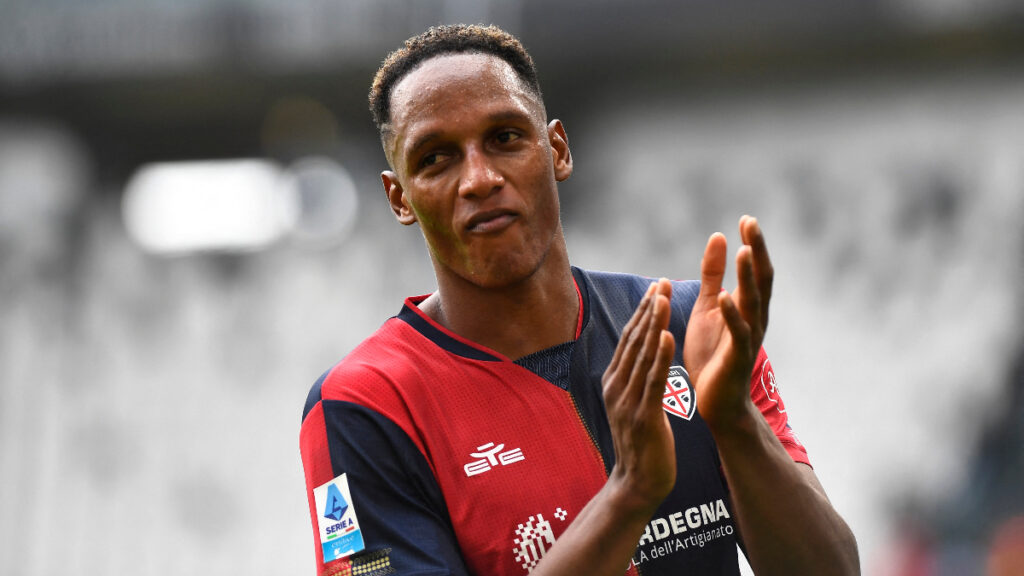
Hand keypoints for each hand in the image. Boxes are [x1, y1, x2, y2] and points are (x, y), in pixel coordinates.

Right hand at [601, 279, 676, 513]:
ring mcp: (627, 401)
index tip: (656, 287)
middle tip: (662, 282)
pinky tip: (668, 336)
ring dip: (654, 324)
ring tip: (664, 299)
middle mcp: (616, 386)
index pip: (629, 339)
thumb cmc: (642, 443)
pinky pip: (653, 380)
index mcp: (614, 381)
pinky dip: (660, 356)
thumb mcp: (633, 403)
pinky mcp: (643, 416)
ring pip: (642, 355)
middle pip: (634, 341)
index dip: (642, 312)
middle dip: (649, 310)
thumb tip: (644, 351)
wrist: (638, 483)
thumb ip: (636, 377)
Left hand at [684, 216, 773, 433]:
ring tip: (743, 250)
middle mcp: (755, 318)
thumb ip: (712, 274)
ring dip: (747, 276)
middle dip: (756, 251)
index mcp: (748, 305)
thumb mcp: (707, 307)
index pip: (754, 269)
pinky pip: (738, 332)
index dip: (753, 245)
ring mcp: (749, 337)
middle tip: (751, 223)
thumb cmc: (713, 353)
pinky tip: (723, 296)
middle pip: (761, 279)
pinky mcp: (737, 357)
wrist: (717, 401)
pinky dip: (732, 313)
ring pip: (753, 302)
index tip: (746, 219)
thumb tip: (718, 237)